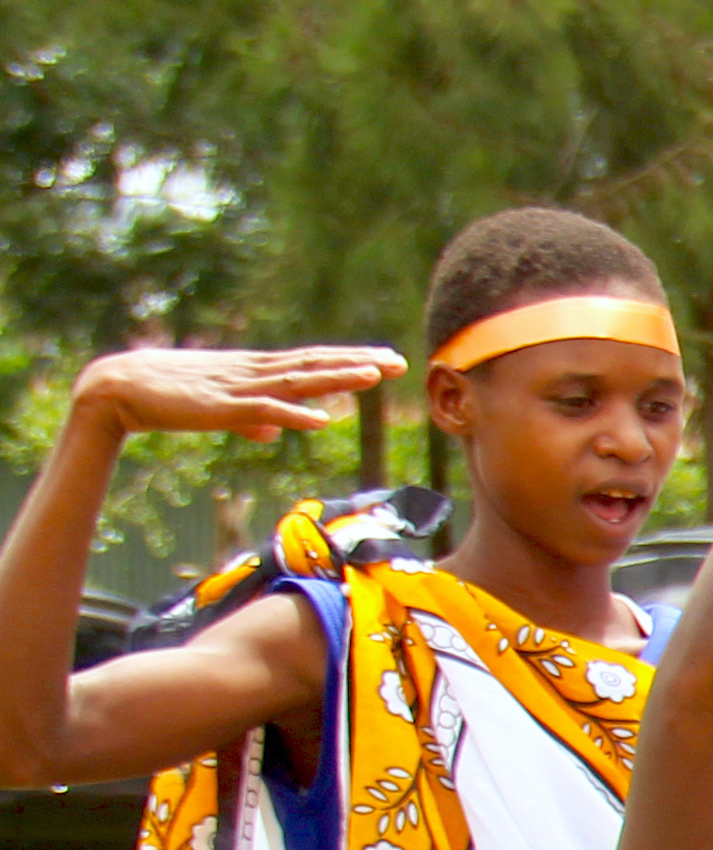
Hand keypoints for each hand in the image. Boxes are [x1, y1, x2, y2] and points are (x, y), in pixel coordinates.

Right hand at [74, 345, 401, 441]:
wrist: (119, 388)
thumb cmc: (169, 397)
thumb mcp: (219, 409)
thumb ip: (250, 419)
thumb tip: (273, 432)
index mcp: (255, 371)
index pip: (311, 361)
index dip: (348, 360)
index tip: (384, 359)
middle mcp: (253, 372)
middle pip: (314, 365)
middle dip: (357, 363)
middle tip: (400, 362)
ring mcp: (238, 388)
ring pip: (297, 381)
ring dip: (335, 378)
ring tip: (373, 376)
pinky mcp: (220, 407)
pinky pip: (263, 411)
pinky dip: (292, 414)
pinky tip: (320, 418)